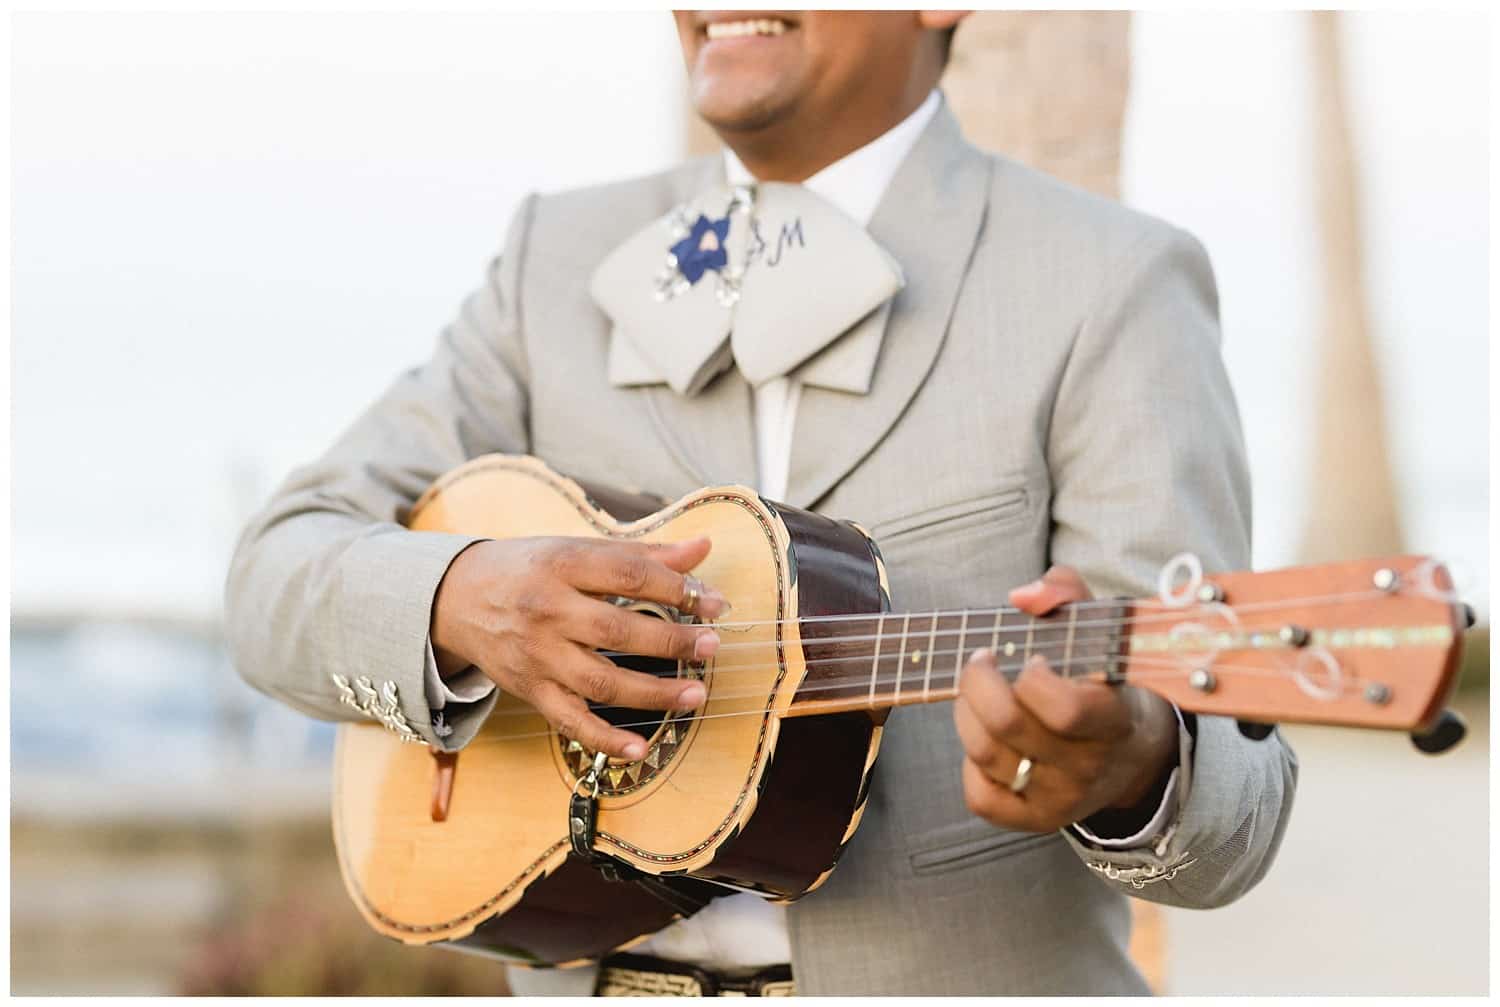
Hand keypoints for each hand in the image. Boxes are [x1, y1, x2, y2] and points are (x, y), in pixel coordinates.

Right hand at [431, 536, 727, 759]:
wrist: (456, 598)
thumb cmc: (530, 569)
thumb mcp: (578, 550)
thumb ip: (644, 553)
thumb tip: (703, 547)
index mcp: (563, 564)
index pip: (629, 575)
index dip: (678, 589)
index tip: (715, 603)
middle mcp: (547, 610)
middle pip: (618, 630)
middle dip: (672, 641)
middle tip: (712, 646)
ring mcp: (537, 655)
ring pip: (600, 681)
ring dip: (654, 693)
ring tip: (696, 694)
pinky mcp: (529, 690)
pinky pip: (571, 721)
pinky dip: (606, 739)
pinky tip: (642, 748)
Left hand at [954, 565, 1178, 832]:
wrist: (1133, 756)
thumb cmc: (1104, 678)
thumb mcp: (1099, 626)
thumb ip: (1065, 591)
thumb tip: (1021, 597)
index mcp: (1113, 720)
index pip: (1065, 708)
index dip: (1034, 678)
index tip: (1032, 658)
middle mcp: (1088, 767)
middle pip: (1008, 726)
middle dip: (977, 682)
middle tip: (981, 661)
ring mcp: (1060, 799)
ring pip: (985, 754)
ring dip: (965, 712)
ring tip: (978, 692)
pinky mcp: (1033, 820)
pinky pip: (979, 796)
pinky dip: (969, 763)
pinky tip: (985, 738)